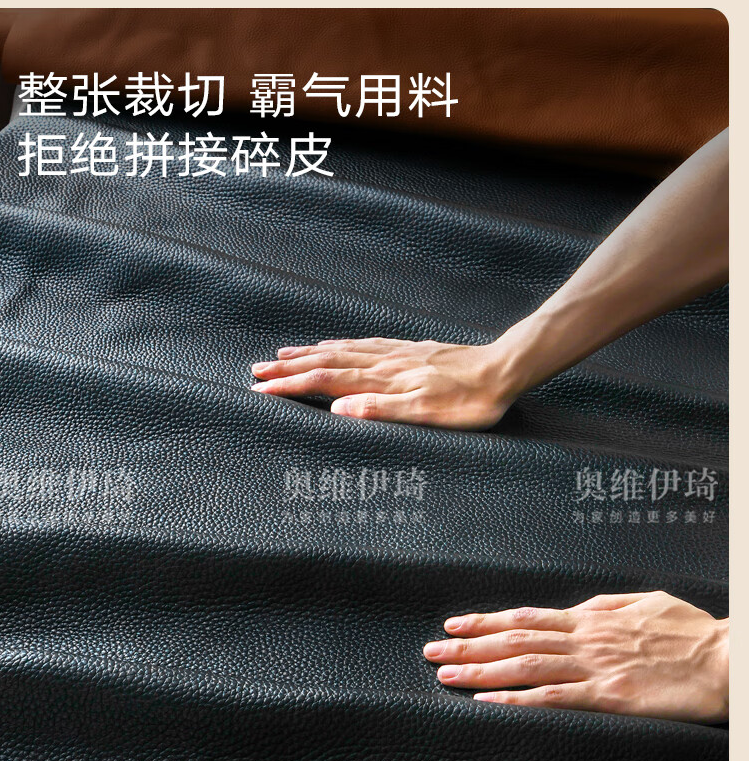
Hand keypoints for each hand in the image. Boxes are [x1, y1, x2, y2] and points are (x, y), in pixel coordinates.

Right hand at [251, 336, 524, 428]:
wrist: (503, 370)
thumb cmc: (469, 402)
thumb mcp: (428, 416)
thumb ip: (381, 411)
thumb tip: (338, 410)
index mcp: (383, 382)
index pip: (326, 382)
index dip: (292, 386)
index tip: (261, 389)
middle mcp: (384, 364)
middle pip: (327, 363)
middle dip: (289, 368)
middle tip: (256, 369)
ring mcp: (396, 354)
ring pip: (343, 351)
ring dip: (309, 353)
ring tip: (283, 353)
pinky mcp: (410, 350)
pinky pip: (365, 344)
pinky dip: (340, 344)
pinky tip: (335, 344)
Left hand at [423, 591, 728, 722]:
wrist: (726, 661)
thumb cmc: (692, 633)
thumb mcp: (647, 604)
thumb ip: (608, 606)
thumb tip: (578, 608)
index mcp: (593, 619)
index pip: (527, 619)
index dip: (486, 622)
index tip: (454, 625)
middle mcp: (586, 639)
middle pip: (515, 641)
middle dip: (469, 646)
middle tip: (431, 652)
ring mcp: (595, 667)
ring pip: (526, 666)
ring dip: (481, 670)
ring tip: (446, 676)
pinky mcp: (609, 696)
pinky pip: (555, 698)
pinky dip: (517, 699)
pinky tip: (488, 702)